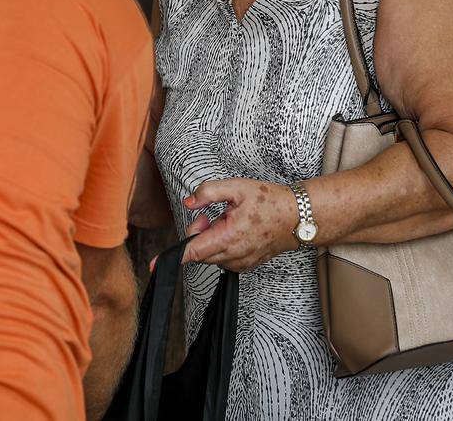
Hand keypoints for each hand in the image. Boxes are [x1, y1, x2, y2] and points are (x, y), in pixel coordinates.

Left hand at [180, 178, 300, 271]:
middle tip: (212, 216)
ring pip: (211, 256)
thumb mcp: (236, 187)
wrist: (297, 217)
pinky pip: (224, 259)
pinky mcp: (247, 265)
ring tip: (229, 222)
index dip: (173, 256)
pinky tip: (236, 231)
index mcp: (229, 236)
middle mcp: (234, 254)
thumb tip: (189, 202)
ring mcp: (242, 262)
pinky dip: (222, 246)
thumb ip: (208, 192)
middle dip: (199, 234)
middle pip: (199, 252)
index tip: (154, 264)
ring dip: (211, 240)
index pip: (194, 251)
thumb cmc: (269, 201)